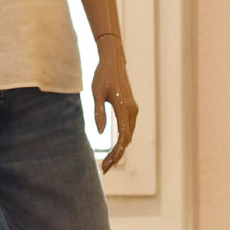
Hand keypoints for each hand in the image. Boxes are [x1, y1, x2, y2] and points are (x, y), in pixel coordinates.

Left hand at [92, 36, 138, 173]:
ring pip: (129, 135)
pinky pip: (129, 128)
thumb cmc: (102, 76)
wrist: (113, 61)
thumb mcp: (96, 94)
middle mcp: (132, 110)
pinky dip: (122, 140)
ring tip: (108, 161)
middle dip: (117, 155)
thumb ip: (98, 113)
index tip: (107, 165)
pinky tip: (114, 148)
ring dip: (120, 149)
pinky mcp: (131, 108)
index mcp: (123, 108)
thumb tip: (100, 134)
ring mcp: (133, 109)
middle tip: (104, 168)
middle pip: (127, 139)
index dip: (116, 153)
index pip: (123, 137)